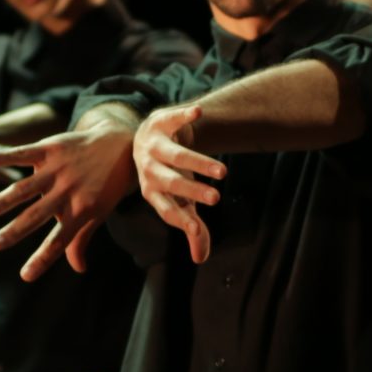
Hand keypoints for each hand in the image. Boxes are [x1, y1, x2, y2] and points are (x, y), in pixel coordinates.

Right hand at [0, 123, 137, 280]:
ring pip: (27, 187)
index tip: (25, 276)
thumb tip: (78, 268)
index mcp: (81, 211)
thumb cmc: (106, 186)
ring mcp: (59, 169)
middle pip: (36, 215)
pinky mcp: (53, 148)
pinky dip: (9, 155)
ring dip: (4, 200)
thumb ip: (81, 239)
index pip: (59, 241)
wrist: (119, 146)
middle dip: (14, 231)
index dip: (42, 259)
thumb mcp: (98, 213)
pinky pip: (27, 153)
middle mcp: (68, 192)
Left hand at [132, 105, 224, 263]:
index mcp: (151, 192)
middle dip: (192, 190)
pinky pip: (173, 118)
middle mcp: (148, 169)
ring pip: (175, 155)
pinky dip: (184, 115)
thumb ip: (191, 226)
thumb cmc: (168, 174)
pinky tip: (198, 112)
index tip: (197, 229)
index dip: (180, 219)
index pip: (165, 208)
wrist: (152, 136)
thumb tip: (200, 259)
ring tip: (223, 172)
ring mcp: (154, 145)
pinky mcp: (162, 122)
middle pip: (170, 182)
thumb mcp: (178, 200)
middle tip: (216, 198)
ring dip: (198, 162)